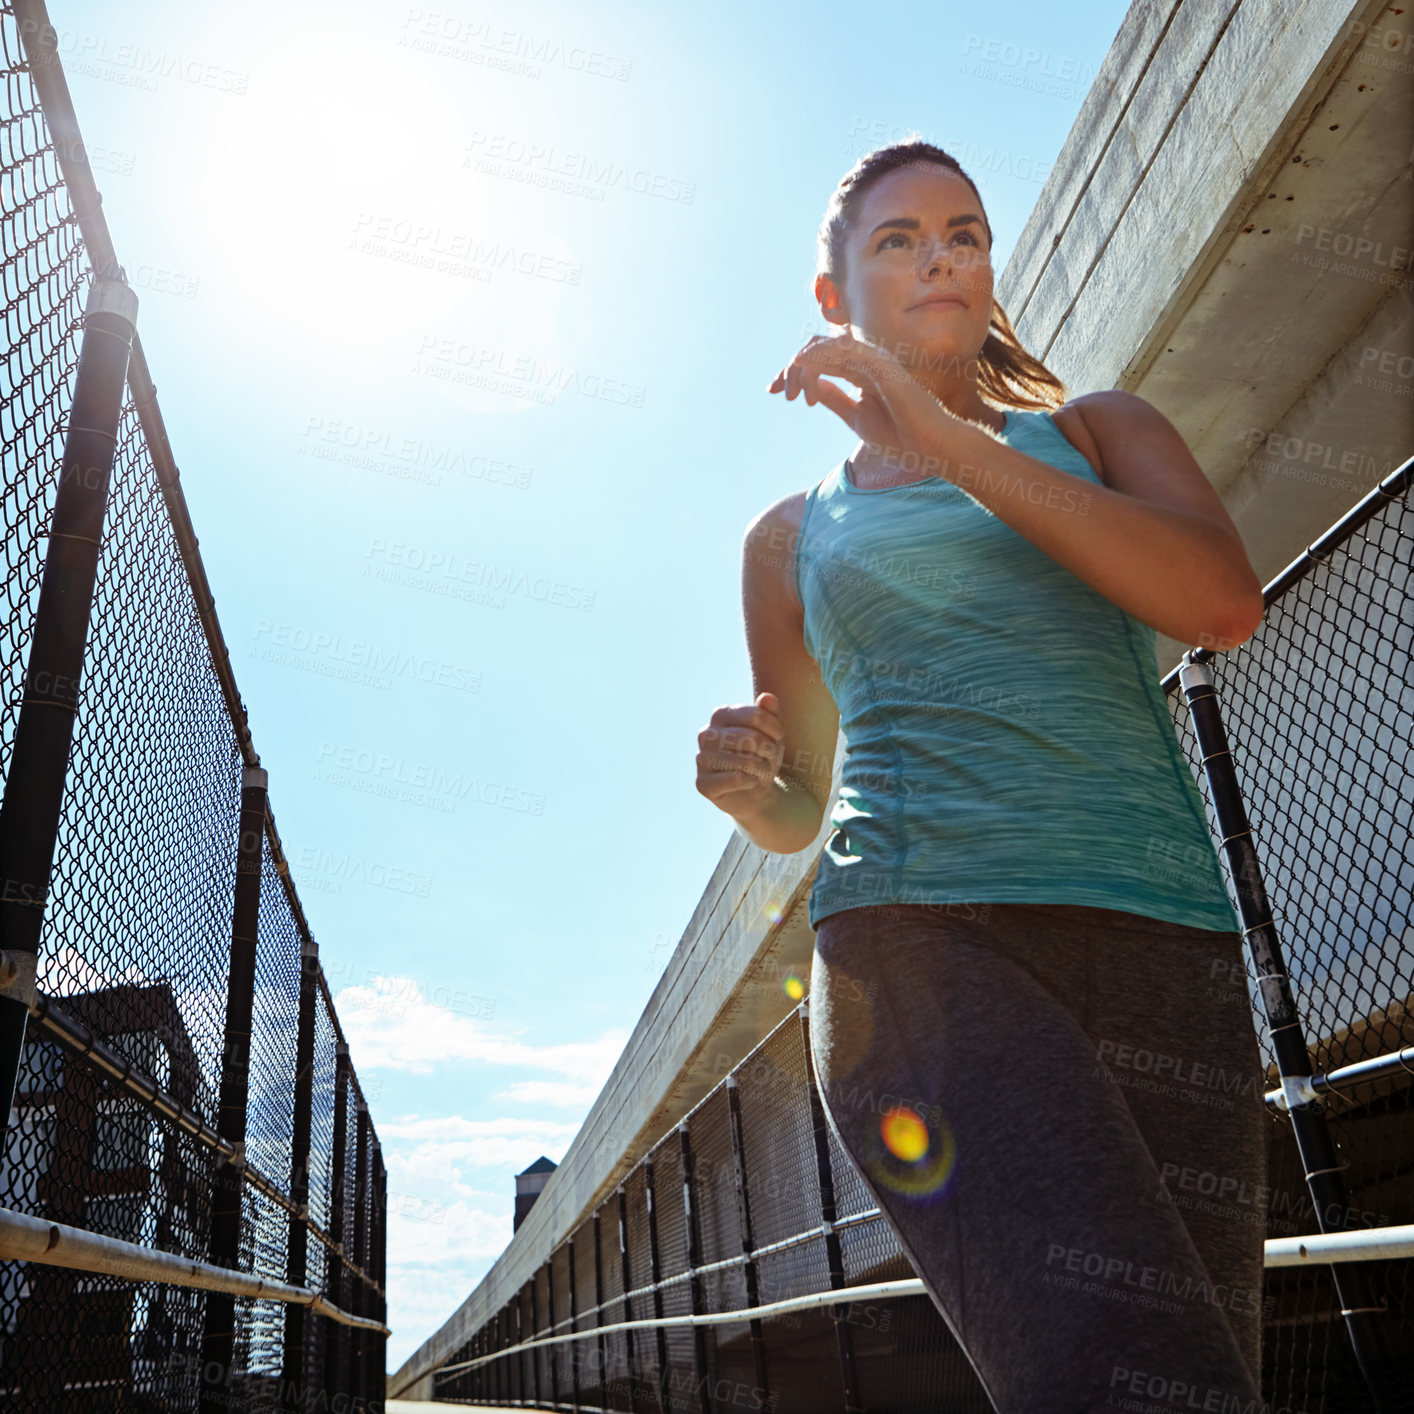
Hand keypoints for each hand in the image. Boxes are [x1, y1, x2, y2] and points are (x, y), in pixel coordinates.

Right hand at [695, 692, 784, 818]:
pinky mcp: (702, 784)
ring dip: (762, 769)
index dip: (775, 729)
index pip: (756, 716)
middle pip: (751, 739)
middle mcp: (706, 735)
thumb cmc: (761, 755)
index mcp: (720, 715)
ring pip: (745, 762)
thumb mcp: (771, 733)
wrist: (755, 790)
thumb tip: (767, 698)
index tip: (779, 738)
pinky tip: (751, 782)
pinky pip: (735, 780)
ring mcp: (701, 759)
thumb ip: (769, 713)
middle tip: (771, 758)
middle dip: (769, 751)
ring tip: (762, 771)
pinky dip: (751, 782)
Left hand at [768, 331, 961, 473]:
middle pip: (817, 347)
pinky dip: (819, 361)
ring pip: (825, 347)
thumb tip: (811, 386)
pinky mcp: (881, 364)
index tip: (772, 390)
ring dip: (801, 367)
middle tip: (780, 392)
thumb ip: (834, 398)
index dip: (792, 370)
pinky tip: (806, 380)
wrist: (931, 448)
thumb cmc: (901, 437)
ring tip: (793, 394)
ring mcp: (876, 359)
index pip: (820, 357)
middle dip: (791, 367)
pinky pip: (843, 352)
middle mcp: (867, 359)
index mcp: (861, 370)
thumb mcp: (856, 417)